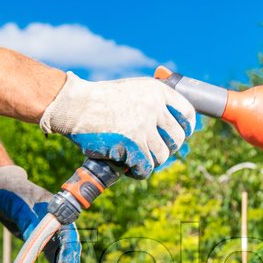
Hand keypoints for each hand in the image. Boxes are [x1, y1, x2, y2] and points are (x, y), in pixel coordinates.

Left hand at [0, 166, 80, 262]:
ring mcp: (52, 233)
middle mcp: (60, 225)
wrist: (3, 189)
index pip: (67, 236)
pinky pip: (52, 257)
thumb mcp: (21, 208)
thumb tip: (38, 242)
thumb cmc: (13, 194)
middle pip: (70, 249)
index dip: (67, 254)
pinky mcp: (43, 240)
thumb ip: (31, 224)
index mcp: (59, 215)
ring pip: (63, 256)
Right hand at [39, 72, 195, 178]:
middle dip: (168, 148)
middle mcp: (154, 107)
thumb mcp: (134, 91)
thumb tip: (177, 125)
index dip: (185, 128)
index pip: (187, 114)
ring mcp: (144, 126)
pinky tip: (130, 168)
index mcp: (157, 91)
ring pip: (163, 155)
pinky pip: (146, 167)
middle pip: (178, 138)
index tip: (178, 136)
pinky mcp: (132, 144)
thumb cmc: (102, 100)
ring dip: (151, 161)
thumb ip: (155, 103)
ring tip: (137, 158)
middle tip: (152, 151)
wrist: (75, 105)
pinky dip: (139, 171)